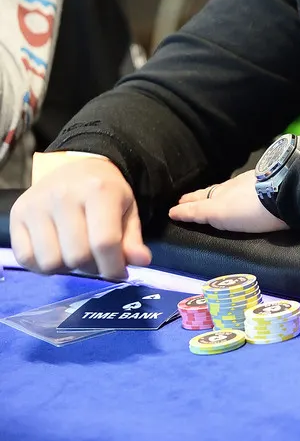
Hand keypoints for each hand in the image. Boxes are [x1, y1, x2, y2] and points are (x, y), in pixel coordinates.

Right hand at [10, 156, 151, 279]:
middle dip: (92, 267)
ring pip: (51, 262)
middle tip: (96, 259)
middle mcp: (63, 194)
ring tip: (75, 253)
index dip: (113, 267)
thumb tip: (141, 262)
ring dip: (66, 268)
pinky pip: (26, 259)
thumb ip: (132, 239)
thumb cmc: (105, 192)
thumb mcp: (127, 210)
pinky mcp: (17, 214)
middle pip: (77, 256)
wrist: (77, 167)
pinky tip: (56, 252)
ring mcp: (37, 204)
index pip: (104, 242)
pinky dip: (42, 266)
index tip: (118, 272)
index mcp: (98, 190)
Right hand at [168, 170, 288, 234]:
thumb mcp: (219, 213)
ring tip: (212, 197)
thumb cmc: (249, 208)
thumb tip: (174, 210)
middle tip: (187, 199)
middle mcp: (235, 186)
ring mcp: (254, 184)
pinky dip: (238, 192)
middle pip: (213, 191)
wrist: (286, 193)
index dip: (187, 204)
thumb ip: (198, 211)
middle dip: (200, 196)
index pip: (200, 199)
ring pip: (230, 189)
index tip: (175, 206)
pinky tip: (243, 194)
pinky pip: (247, 188)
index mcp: (221, 194)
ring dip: (219, 193)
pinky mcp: (271, 187)